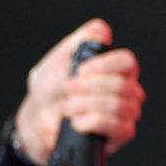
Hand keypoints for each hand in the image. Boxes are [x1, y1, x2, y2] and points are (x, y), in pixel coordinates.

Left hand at [12, 19, 144, 165]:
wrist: (38, 120)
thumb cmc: (50, 88)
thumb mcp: (59, 58)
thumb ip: (80, 41)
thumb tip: (102, 31)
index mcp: (115, 68)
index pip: (127, 62)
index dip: (105, 66)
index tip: (81, 70)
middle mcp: (127, 89)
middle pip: (122, 85)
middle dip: (89, 88)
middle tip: (67, 89)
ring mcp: (126, 112)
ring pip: (120, 106)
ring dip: (87, 106)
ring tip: (67, 107)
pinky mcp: (120, 134)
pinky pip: (119, 127)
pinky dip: (93, 122)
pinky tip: (77, 122)